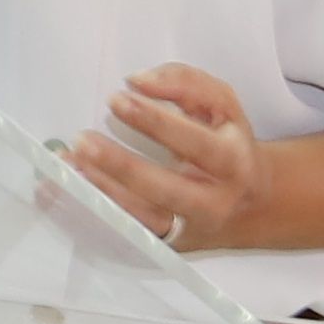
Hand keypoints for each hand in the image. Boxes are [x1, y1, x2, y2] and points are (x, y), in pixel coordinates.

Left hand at [73, 59, 260, 245]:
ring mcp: (190, 228)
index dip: (154, 121)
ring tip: (70, 164)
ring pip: (143, 216)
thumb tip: (137, 80)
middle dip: (121, 165)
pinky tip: (74, 187)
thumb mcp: (223, 106)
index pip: (194, 141)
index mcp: (233, 161)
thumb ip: (186, 82)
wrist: (254, 204)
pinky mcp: (169, 243)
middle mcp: (214, 200)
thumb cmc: (230, 145)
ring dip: (102, 191)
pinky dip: (99, 208)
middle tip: (83, 139)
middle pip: (165, 188)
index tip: (117, 99)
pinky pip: (130, 229)